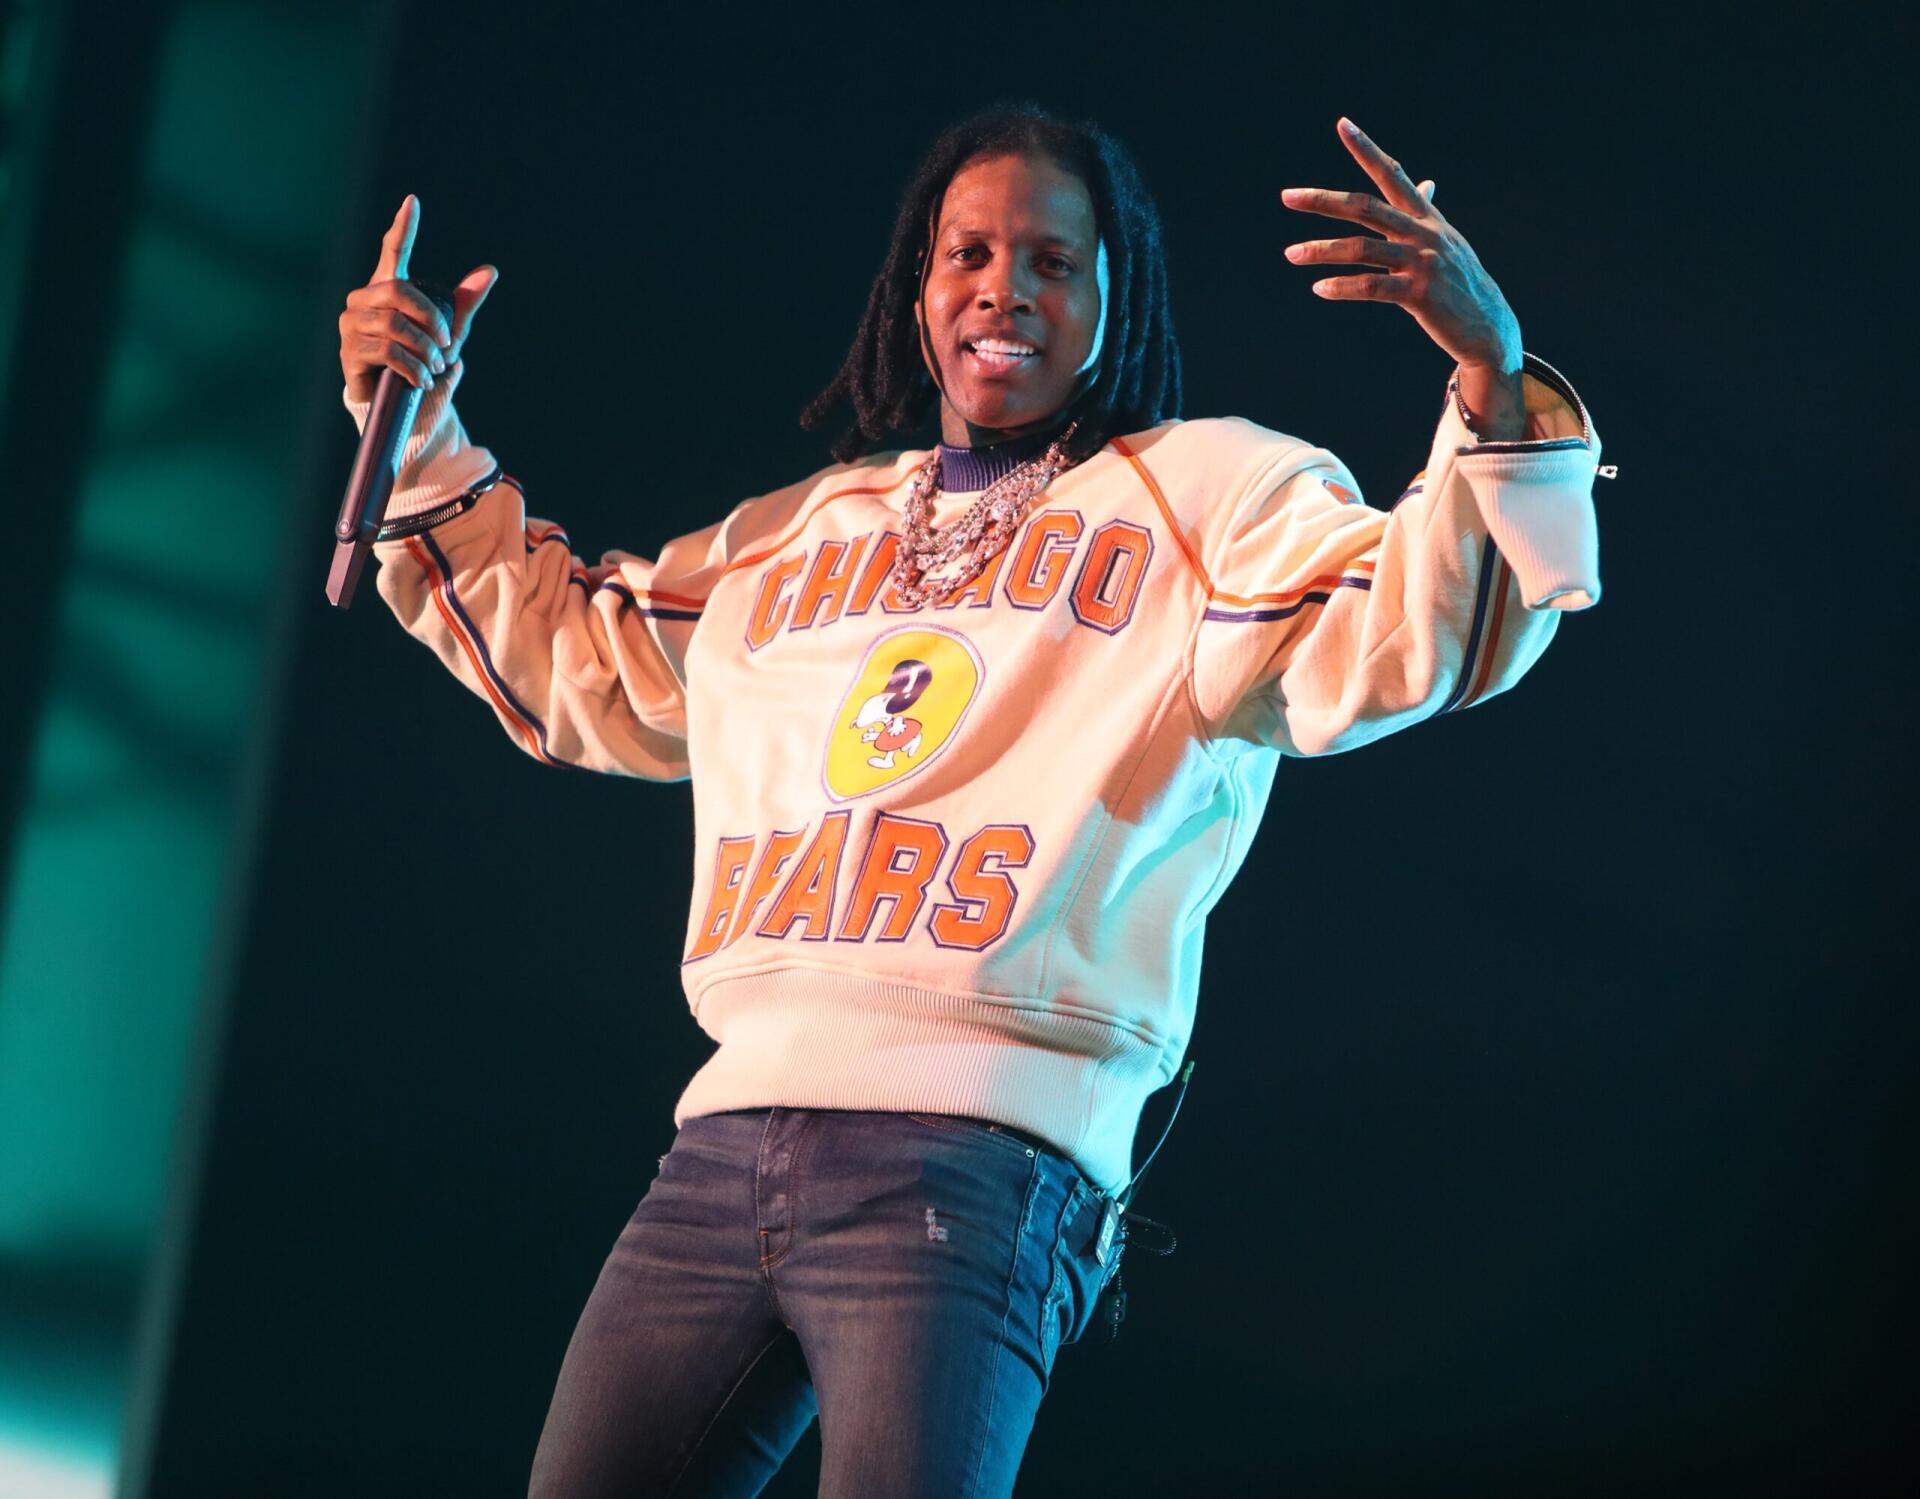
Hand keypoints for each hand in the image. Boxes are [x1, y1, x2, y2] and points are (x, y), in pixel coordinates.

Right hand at [337, 194, 497, 403]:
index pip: (393, 252)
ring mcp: (352, 325)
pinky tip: (420, 380)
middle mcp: (364, 301)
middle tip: (447, 347)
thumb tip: (490, 270)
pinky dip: (412, 368)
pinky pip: (388, 352)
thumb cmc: (423, 363)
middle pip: (400, 292)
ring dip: (425, 350)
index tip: (413, 202)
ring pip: (396, 325)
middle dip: (431, 320)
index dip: (403, 229)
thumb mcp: (450, 334)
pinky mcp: (349, 352)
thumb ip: (464, 303)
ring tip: (434, 368)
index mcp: (389, 290)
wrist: (407, 408)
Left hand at [1280, 119, 1521, 373]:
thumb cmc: (1458, 282)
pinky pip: (1372, 287)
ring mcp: (1422, 262)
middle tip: (1287, 196)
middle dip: (1323, 201)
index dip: (1367, 149)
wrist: (1487, 324)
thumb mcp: (1445, 241)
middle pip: (1365, 208)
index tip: (1342, 124)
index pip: (1392, 174)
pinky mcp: (1419, 294)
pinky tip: (1319, 288)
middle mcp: (1423, 233)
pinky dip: (1342, 287)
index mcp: (1426, 217)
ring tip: (1292, 254)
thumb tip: (1425, 183)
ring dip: (1321, 250)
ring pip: (1362, 248)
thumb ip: (1426, 213)